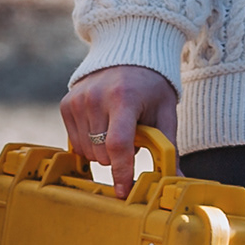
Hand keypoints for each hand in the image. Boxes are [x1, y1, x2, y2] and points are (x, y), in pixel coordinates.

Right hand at [60, 65, 179, 197]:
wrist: (127, 52)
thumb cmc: (151, 86)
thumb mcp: (165, 112)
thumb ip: (168, 147)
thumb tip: (177, 179)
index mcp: (124, 98)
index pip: (118, 144)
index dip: (121, 172)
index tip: (123, 192)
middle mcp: (96, 98)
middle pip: (102, 153)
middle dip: (118, 158)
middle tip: (132, 138)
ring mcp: (78, 101)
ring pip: (87, 152)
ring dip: (103, 152)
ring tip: (117, 129)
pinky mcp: (66, 104)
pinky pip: (75, 143)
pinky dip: (90, 143)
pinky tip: (102, 126)